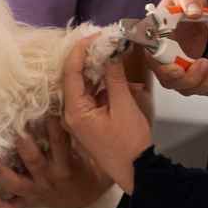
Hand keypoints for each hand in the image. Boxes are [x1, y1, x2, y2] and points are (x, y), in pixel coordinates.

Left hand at [0, 116, 110, 207]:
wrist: (87, 198)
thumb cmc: (91, 171)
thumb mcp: (93, 154)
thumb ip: (84, 137)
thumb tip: (74, 112)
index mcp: (65, 167)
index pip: (59, 141)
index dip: (52, 123)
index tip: (45, 107)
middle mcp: (48, 179)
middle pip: (32, 160)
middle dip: (21, 143)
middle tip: (12, 125)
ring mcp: (36, 191)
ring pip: (14, 184)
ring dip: (0, 172)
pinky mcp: (29, 201)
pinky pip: (10, 207)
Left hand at [62, 36, 151, 194]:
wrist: (137, 172)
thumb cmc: (129, 142)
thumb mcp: (124, 106)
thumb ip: (115, 77)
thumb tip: (111, 51)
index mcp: (75, 110)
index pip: (70, 72)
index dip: (81, 50)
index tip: (96, 35)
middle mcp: (71, 113)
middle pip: (73, 77)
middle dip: (88, 57)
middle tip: (104, 41)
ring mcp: (79, 118)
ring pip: (82, 86)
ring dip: (95, 69)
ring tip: (111, 52)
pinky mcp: (88, 121)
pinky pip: (90, 96)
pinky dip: (101, 83)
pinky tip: (114, 74)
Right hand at [149, 0, 207, 96]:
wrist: (196, 6)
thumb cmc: (185, 0)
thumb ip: (189, 0)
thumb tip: (194, 11)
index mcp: (155, 41)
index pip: (155, 64)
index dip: (165, 71)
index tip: (179, 68)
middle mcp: (164, 59)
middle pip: (172, 82)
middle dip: (192, 78)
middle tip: (207, 62)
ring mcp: (180, 69)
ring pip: (189, 88)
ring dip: (207, 82)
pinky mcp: (195, 73)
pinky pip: (204, 88)